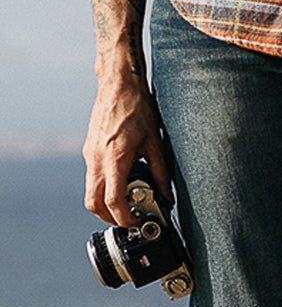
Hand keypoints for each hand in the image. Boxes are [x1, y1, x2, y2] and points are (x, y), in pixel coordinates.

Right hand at [83, 75, 170, 226]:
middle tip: (130, 219)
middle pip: (94, 203)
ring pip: (90, 192)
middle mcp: (97, 159)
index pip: (112, 200)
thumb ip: (162, 174)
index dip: (124, 218)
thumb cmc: (137, 108)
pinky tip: (122, 183)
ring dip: (106, 205)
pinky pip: (92, 178)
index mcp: (115, 158)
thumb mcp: (156, 143)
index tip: (137, 222)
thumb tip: (167, 198)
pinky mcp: (89, 150)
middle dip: (110, 218)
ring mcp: (90, 154)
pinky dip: (104, 188)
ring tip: (128, 203)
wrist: (118, 84)